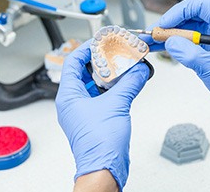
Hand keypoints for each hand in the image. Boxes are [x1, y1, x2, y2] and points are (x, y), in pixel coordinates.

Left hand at [55, 40, 148, 189]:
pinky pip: (101, 96)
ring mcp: (83, 110)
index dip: (86, 49)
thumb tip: (139, 70)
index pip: (73, 62)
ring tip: (121, 65)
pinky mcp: (94, 117)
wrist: (105, 167)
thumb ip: (130, 84)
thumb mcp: (116, 105)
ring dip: (108, 75)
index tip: (100, 42)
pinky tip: (125, 83)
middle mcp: (73, 102)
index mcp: (69, 96)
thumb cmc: (99, 144)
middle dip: (100, 61)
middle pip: (83, 72)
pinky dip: (112, 88)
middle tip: (114, 52)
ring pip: (93, 84)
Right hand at [159, 0, 209, 118]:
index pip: (198, 7)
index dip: (178, 13)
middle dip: (167, 25)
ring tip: (149, 42)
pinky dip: (170, 44)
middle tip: (152, 34)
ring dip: (165, 35)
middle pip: (187, 17)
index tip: (165, 24)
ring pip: (183, 29)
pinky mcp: (202, 49)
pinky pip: (184, 41)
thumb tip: (171, 43)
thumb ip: (191, 55)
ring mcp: (208, 38)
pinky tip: (158, 47)